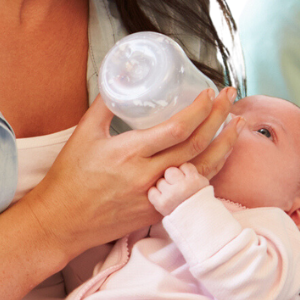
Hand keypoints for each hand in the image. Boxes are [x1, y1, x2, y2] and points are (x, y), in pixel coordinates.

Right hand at [19, 88, 239, 259]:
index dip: (199, 110)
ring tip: (237, 124)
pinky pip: (193, 188)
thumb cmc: (70, 177)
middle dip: (219, 118)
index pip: (176, 129)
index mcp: (129, 153)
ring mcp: (156, 196)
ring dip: (225, 145)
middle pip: (196, 145)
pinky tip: (221, 154)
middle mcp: (147, 176)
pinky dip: (211, 169)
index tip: (208, 92)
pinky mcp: (158, 211)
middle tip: (229, 96)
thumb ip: (106, 104)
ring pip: (202, 169)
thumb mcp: (84, 133)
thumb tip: (123, 77)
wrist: (62, 222)